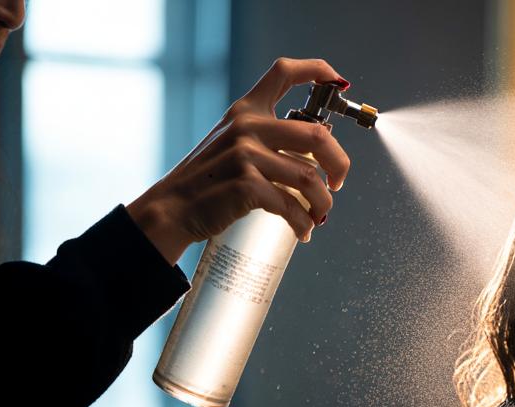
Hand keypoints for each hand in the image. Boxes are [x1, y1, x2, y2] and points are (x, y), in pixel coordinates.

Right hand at [126, 57, 352, 263]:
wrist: (174, 207)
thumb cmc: (210, 178)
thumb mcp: (232, 141)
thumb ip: (267, 137)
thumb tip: (318, 154)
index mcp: (247, 110)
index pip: (284, 72)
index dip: (317, 70)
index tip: (339, 81)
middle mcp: (248, 126)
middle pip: (317, 135)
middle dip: (340, 164)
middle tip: (339, 183)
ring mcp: (246, 155)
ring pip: (310, 178)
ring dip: (323, 203)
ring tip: (319, 215)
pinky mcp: (246, 185)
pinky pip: (291, 205)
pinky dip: (303, 222)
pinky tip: (304, 230)